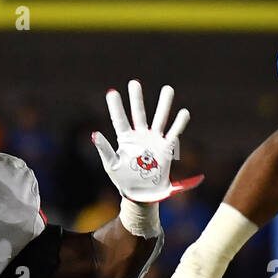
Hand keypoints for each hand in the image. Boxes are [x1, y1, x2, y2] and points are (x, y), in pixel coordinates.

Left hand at [93, 81, 200, 203]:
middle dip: (136, 99)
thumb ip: (104, 150)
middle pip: (139, 113)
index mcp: (125, 140)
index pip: (119, 120)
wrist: (140, 194)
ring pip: (159, 119)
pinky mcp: (166, 149)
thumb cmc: (123, 180)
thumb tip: (94, 134)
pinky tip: (184, 112)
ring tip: (168, 89)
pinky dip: (179, 124)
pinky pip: (174, 133)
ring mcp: (153, 141)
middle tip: (134, 83)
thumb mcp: (111, 165)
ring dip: (163, 104)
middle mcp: (140, 136)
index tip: (111, 92)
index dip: (115, 106)